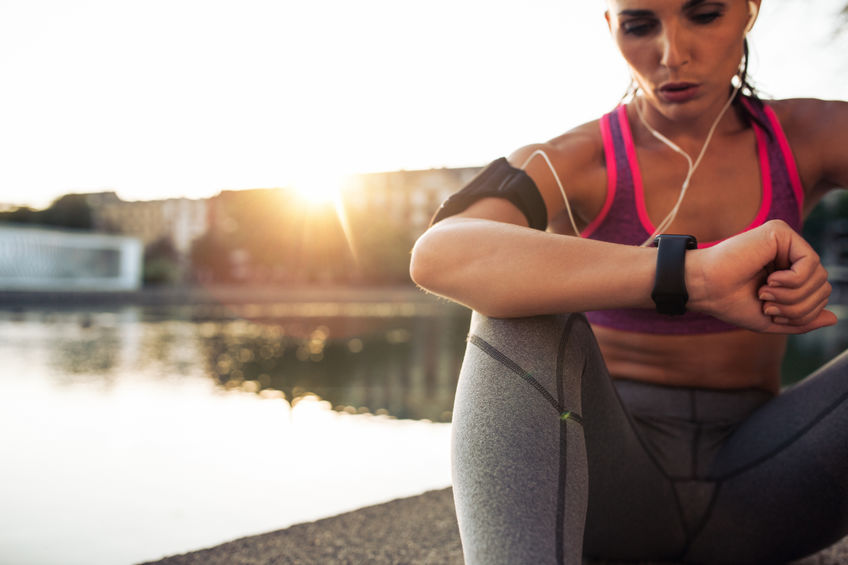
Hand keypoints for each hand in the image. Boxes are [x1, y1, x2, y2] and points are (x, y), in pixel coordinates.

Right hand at [687, 220, 836, 333]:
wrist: (705, 289)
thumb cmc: (730, 302)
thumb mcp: (772, 319)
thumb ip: (802, 320)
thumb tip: (835, 319)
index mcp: (787, 271)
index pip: (818, 293)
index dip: (803, 312)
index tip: (771, 313)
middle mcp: (789, 253)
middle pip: (823, 285)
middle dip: (799, 306)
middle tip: (768, 305)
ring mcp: (785, 240)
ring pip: (819, 275)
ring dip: (793, 295)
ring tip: (765, 293)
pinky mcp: (780, 232)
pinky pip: (810, 262)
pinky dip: (793, 280)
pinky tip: (770, 280)